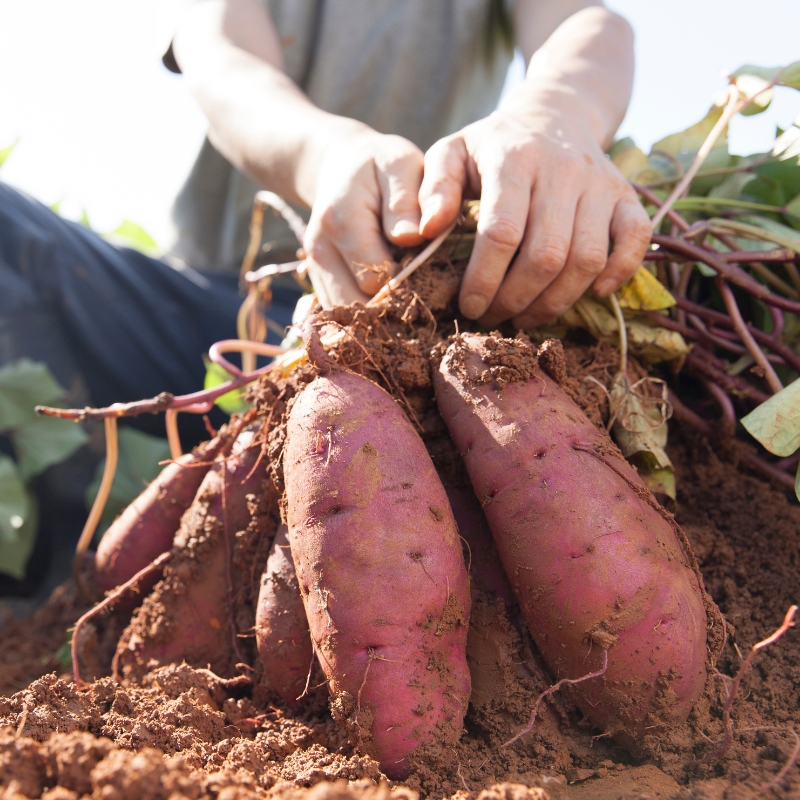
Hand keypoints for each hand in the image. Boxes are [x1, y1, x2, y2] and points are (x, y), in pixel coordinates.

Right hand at [303, 126, 424, 307]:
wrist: (341, 167)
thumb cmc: (381, 165)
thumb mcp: (400, 165)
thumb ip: (406, 200)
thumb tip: (412, 237)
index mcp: (341, 221)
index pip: (377, 279)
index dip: (410, 284)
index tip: (434, 275)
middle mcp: (320, 251)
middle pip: (360, 306)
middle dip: (396, 308)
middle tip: (427, 295)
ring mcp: (315, 270)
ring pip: (349, 318)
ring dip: (381, 318)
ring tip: (410, 302)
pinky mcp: (319, 283)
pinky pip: (343, 315)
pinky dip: (368, 317)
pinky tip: (392, 302)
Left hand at [417, 104, 650, 328]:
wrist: (555, 114)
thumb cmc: (493, 146)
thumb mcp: (452, 153)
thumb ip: (433, 189)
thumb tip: (423, 231)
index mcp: (514, 159)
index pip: (502, 232)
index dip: (484, 279)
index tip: (469, 307)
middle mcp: (564, 169)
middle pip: (546, 255)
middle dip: (515, 299)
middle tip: (494, 318)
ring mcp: (601, 183)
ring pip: (587, 259)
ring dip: (555, 301)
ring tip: (526, 316)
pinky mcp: (627, 196)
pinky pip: (636, 240)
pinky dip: (620, 272)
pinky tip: (594, 294)